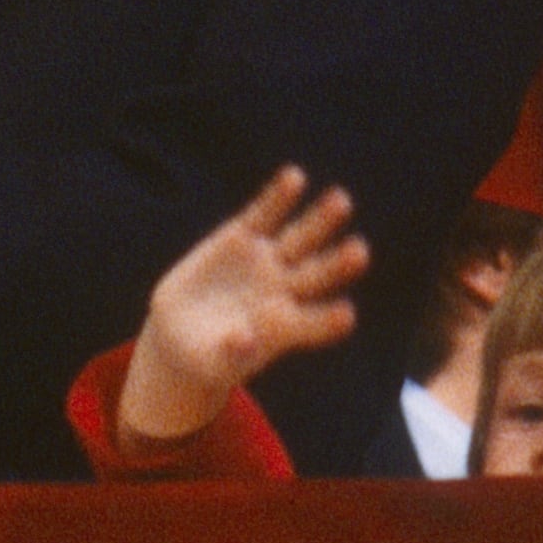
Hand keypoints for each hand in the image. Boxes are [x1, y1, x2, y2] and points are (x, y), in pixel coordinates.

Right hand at [115, 168, 368, 452]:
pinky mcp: (243, 237)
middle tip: (360, 253)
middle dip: (338, 264)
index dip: (328, 321)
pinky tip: (294, 178)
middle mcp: (285, 291)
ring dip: (321, 220)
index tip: (347, 315)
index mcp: (285, 329)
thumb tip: (245, 341)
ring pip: (300, 238)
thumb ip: (232, 353)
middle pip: (318, 275)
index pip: (314, 324)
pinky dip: (279, 197)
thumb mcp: (212, 364)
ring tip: (341, 201)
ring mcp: (267, 260)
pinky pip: (265, 214)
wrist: (182, 329)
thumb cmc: (204, 357)